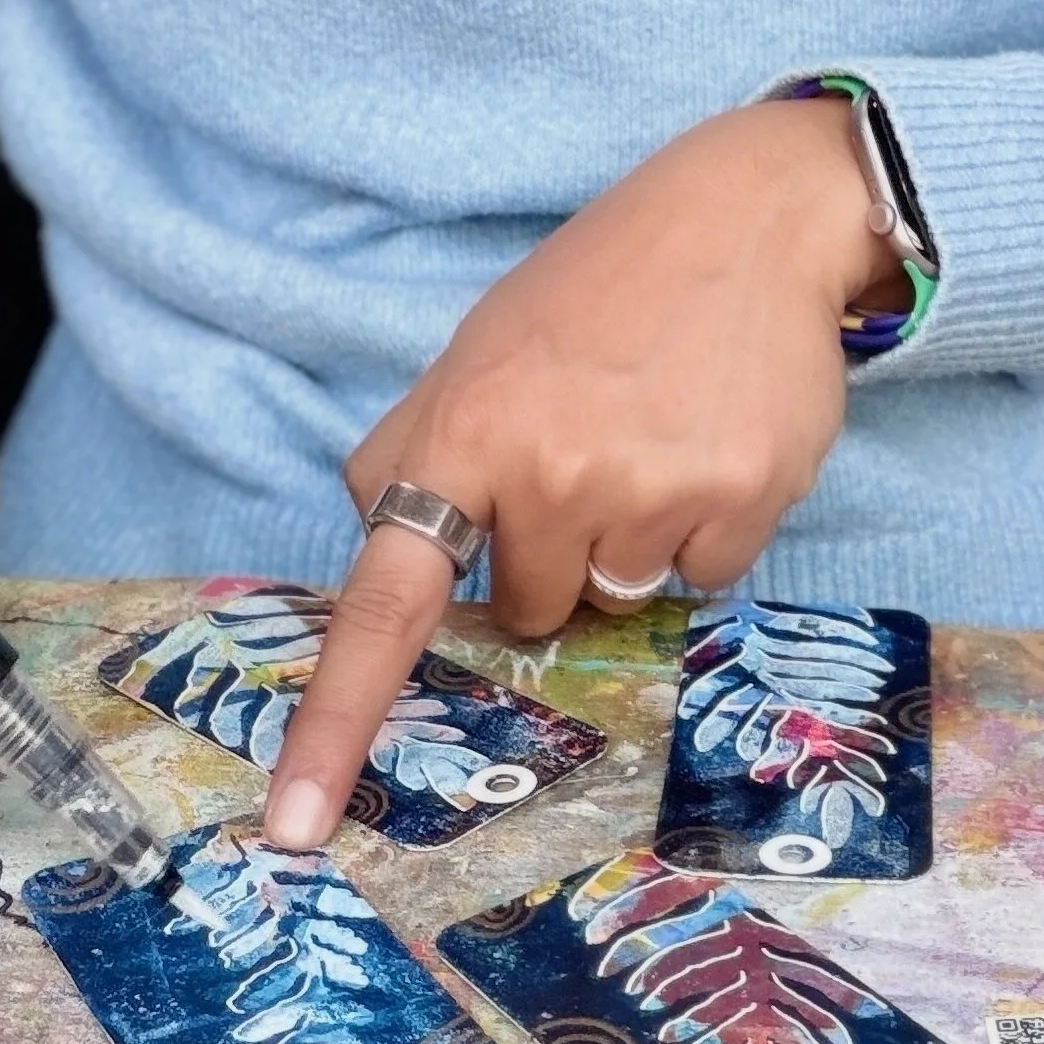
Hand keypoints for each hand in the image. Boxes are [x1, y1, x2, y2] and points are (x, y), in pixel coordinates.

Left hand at [265, 95, 891, 846]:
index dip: (336, 722)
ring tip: (659, 430)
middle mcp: (553, 475)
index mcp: (468, 433)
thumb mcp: (481, 343)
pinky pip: (704, 578)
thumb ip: (423, 445)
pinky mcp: (741, 501)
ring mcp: (651, 494)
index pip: (386, 604)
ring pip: (619, 598)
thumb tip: (378, 530)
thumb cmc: (602, 281)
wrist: (751, 218)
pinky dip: (707, 525)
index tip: (292, 826)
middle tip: (592, 446)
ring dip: (635, 536)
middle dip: (554, 549)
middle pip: (530, 607)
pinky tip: (713, 440)